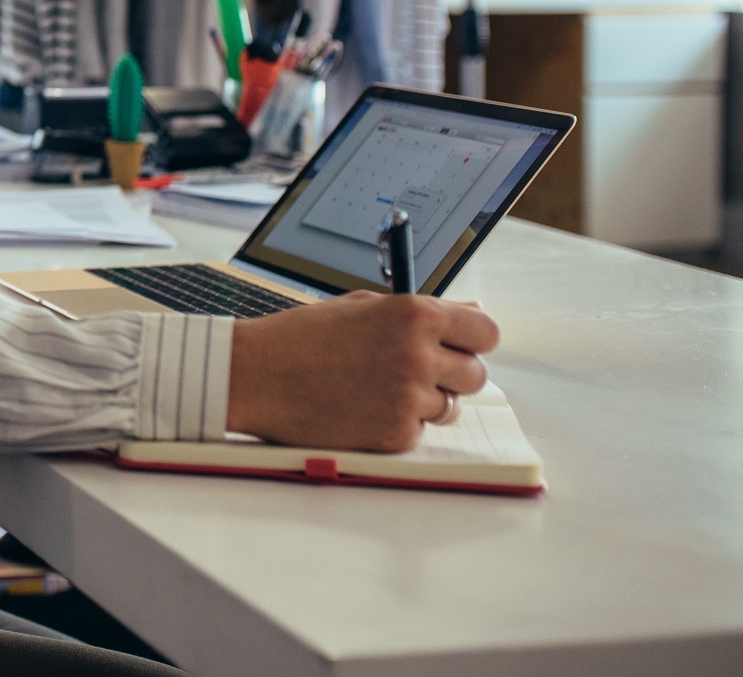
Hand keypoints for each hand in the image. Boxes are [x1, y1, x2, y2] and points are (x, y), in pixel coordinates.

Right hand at [225, 292, 498, 452]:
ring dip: (423, 402)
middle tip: (413, 372)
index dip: (472, 340)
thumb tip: (471, 311)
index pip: (486, 332)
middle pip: (476, 374)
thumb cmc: (302, 337)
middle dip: (451, 374)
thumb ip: (418, 311)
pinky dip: (395, 424)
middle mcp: (419, 355)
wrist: (255, 375)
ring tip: (376, 389)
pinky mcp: (395, 435)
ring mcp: (409, 398)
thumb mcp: (362, 306)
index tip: (458, 346)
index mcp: (414, 315)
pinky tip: (361, 409)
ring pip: (449, 407)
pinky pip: (418, 432)